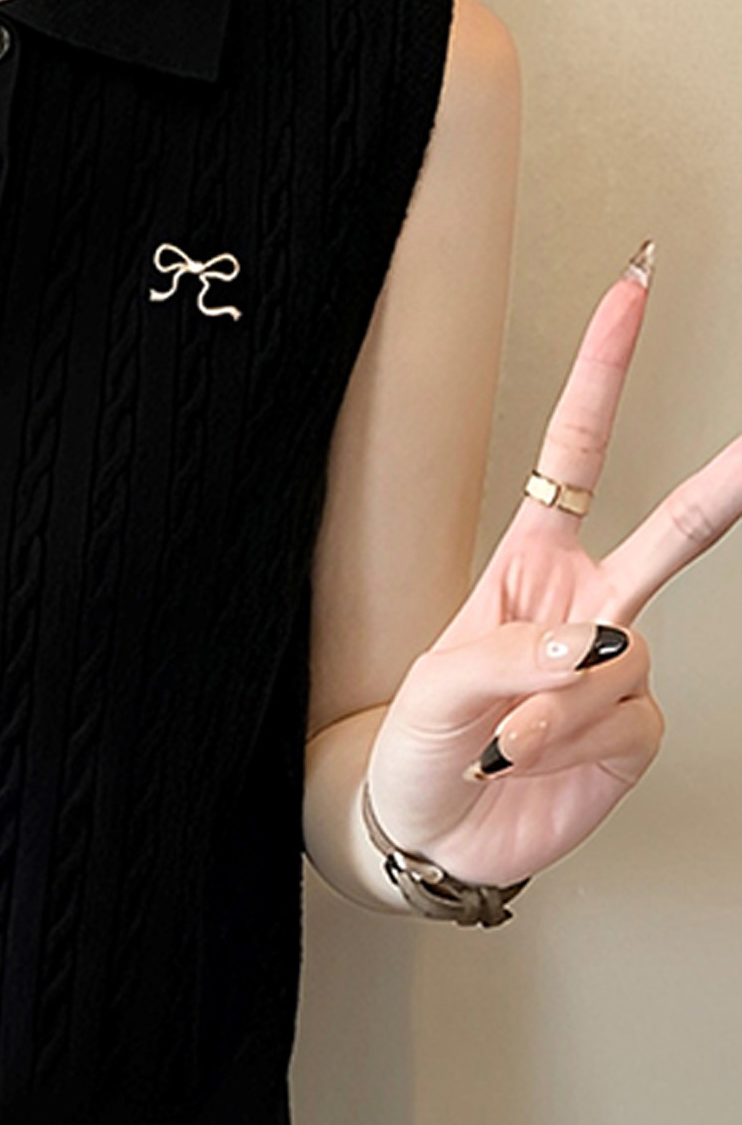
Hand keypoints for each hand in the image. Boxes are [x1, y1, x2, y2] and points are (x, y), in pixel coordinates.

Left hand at [366, 242, 741, 889]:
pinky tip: (532, 762)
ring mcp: (617, 666)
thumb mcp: (434, 686)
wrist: (430, 830)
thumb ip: (511, 655)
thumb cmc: (414, 743)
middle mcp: (586, 603)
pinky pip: (622, 720)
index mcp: (530, 564)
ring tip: (500, 741)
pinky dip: (568, 744)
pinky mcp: (637, 728)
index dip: (602, 377)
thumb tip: (601, 643)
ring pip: (621, 660)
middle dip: (724, 487)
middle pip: (670, 532)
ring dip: (551, 709)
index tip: (631, 294)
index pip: (575, 456)